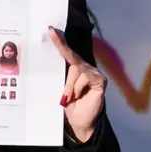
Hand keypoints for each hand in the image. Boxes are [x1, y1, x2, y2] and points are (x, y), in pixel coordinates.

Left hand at [49, 26, 104, 141]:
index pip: (67, 53)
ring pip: (78, 71)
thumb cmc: (69, 105)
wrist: (79, 121)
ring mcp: (94, 73)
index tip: (50, 30)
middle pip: (73, 62)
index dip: (59, 42)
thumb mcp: (61, 89)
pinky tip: (79, 96)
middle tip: (62, 90)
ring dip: (70, 87)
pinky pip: (86, 78)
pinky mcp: (100, 81)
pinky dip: (79, 88)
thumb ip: (60, 77)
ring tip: (69, 98)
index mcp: (74, 68)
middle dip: (66, 78)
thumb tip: (51, 67)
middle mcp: (86, 68)